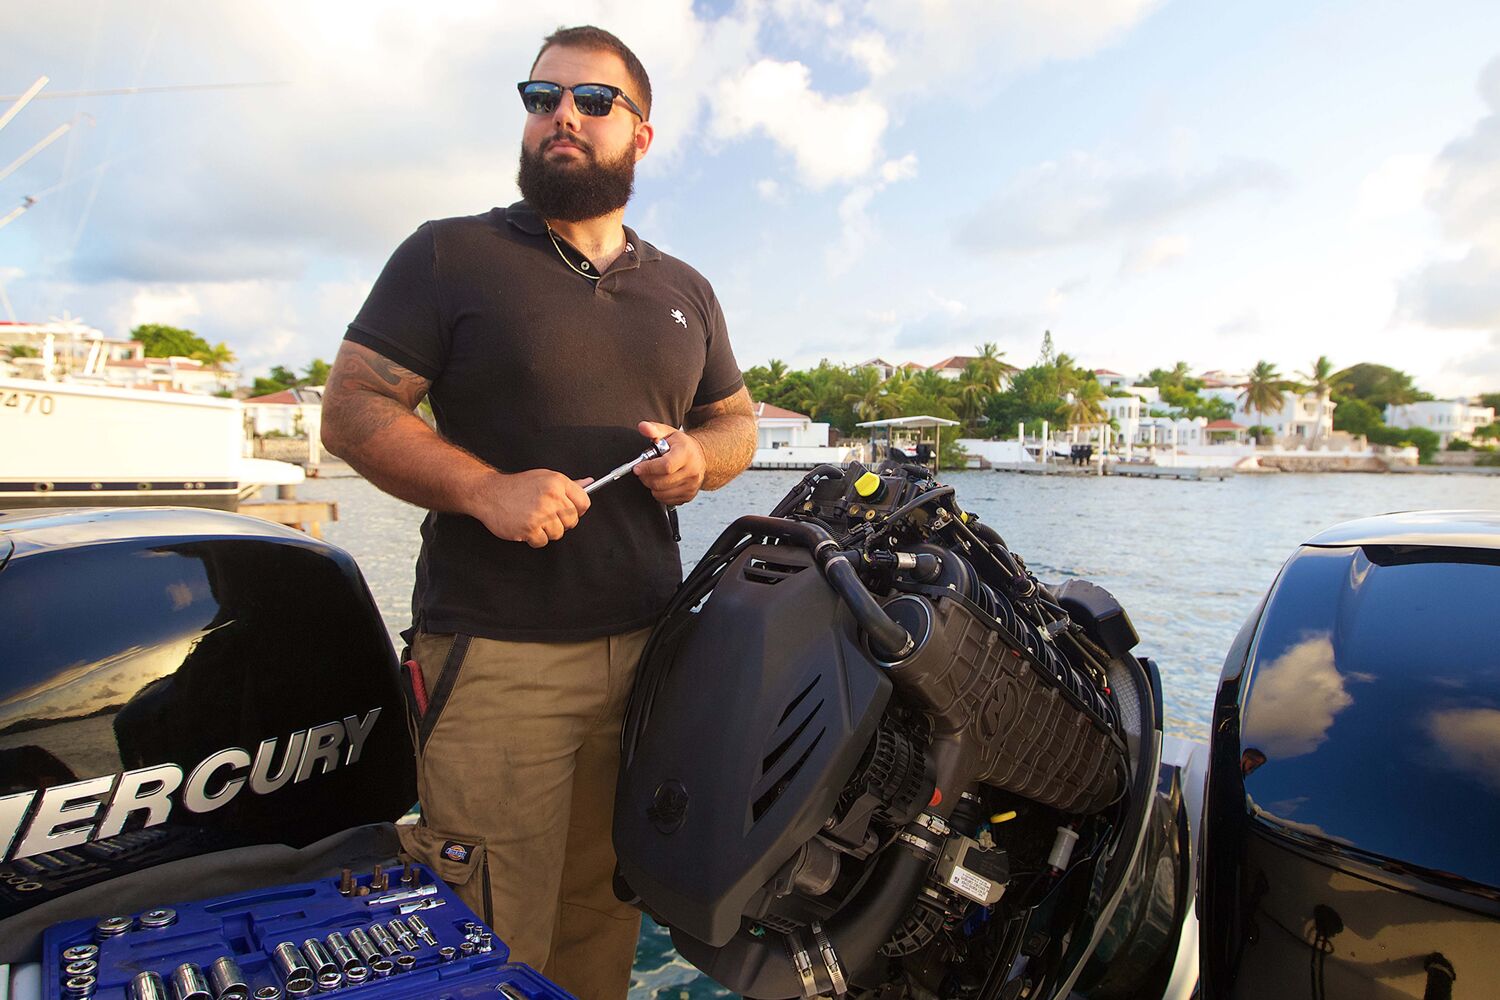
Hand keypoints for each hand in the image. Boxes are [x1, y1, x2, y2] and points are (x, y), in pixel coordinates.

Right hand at [468, 469, 591, 547]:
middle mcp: (551, 497)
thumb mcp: (545, 478)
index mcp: (557, 482)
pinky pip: (543, 542)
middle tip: (545, 516)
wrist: (488, 493)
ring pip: (558, 533)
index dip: (578, 510)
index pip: (584, 502)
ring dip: (546, 531)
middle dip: (561, 522)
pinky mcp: (529, 528)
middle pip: (572, 521)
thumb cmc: (518, 486)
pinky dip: (534, 538)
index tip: (570, 512)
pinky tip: (525, 527)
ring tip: (533, 519)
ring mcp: (540, 513)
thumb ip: (569, 484)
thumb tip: (590, 482)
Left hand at [634, 420, 705, 504]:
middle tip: (643, 471)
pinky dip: (659, 493)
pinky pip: (666, 500)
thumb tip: (642, 427)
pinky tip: (662, 482)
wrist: (701, 457)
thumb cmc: (681, 445)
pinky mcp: (689, 496)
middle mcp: (692, 471)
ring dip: (651, 486)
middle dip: (646, 477)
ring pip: (661, 493)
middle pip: (661, 482)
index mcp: (686, 454)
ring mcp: (692, 485)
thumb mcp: (668, 433)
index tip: (637, 467)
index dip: (648, 468)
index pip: (665, 466)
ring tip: (653, 475)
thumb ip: (654, 429)